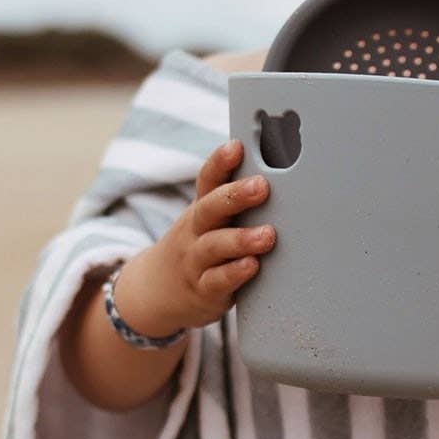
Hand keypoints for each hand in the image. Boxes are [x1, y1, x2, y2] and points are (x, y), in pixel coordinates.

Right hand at [125, 139, 275, 332]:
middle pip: (210, 208)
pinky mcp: (204, 290)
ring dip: (241, 239)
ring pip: (214, 245)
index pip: (208, 180)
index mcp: (202, 209)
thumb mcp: (209, 221)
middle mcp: (196, 231)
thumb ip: (235, 202)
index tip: (236, 147)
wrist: (157, 291)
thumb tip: (281, 170)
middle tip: (261, 186)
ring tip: (268, 234)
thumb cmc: (199, 246)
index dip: (220, 162)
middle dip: (235, 196)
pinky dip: (235, 273)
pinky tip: (252, 265)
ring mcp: (197, 261)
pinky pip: (217, 281)